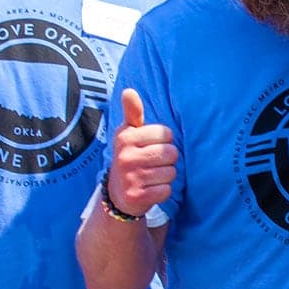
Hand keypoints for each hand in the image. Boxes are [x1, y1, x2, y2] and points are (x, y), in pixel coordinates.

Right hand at [105, 89, 176, 216]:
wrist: (117, 195)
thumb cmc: (130, 157)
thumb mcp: (128, 134)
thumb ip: (132, 112)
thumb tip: (129, 91)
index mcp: (125, 137)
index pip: (166, 133)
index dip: (164, 141)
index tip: (150, 146)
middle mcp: (125, 156)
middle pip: (171, 153)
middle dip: (167, 159)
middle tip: (152, 164)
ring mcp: (130, 178)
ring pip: (171, 172)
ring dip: (166, 176)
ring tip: (151, 176)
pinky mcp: (137, 197)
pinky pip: (166, 190)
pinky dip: (163, 191)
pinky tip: (151, 189)